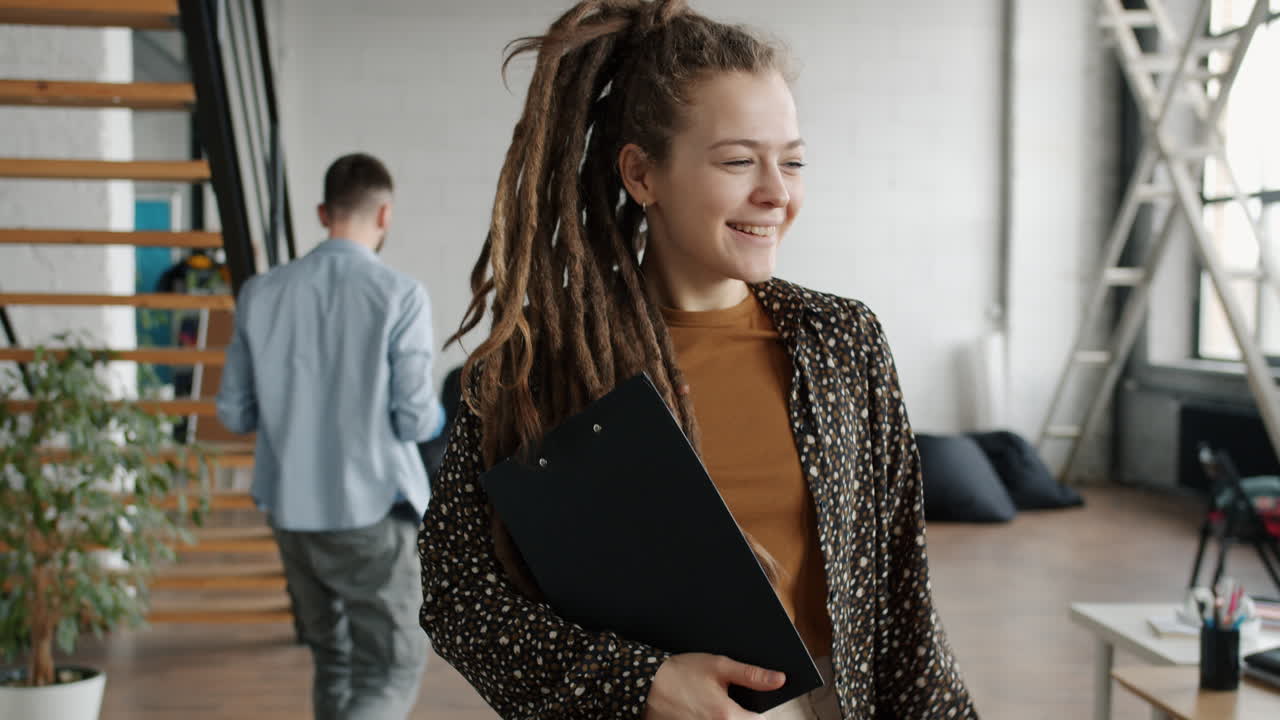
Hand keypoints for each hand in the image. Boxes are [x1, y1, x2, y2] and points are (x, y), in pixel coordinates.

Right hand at [642, 652, 785, 719]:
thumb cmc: (679, 672)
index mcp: (726, 715)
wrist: (644, 683)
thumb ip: (751, 675)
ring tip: (710, 705)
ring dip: (727, 719)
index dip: (756, 711)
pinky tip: (701, 710)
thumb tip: (779, 680)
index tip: (749, 702)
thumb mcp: (717, 665)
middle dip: (741, 715)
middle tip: (726, 702)